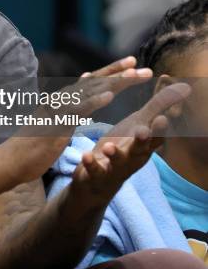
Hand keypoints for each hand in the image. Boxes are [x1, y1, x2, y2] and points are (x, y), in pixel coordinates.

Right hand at [6, 57, 152, 183]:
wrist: (11, 161)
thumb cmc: (32, 144)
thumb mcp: (54, 121)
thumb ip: (68, 106)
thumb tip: (80, 89)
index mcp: (62, 100)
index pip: (91, 82)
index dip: (112, 71)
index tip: (133, 64)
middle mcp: (60, 99)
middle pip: (94, 82)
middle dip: (119, 73)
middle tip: (142, 67)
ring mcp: (56, 110)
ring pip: (89, 91)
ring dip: (113, 82)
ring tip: (133, 75)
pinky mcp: (54, 123)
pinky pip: (77, 110)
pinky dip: (93, 101)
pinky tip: (109, 96)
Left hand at [70, 82, 190, 205]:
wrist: (98, 181)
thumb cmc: (122, 148)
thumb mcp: (139, 127)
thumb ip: (157, 108)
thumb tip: (183, 87)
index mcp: (143, 144)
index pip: (155, 136)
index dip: (159, 129)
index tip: (162, 118)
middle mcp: (133, 157)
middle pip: (140, 149)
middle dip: (142, 140)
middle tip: (143, 130)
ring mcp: (114, 167)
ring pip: (117, 162)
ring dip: (115, 155)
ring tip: (109, 147)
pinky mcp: (96, 174)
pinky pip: (94, 169)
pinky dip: (90, 163)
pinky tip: (86, 155)